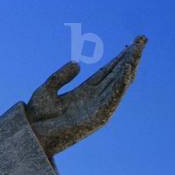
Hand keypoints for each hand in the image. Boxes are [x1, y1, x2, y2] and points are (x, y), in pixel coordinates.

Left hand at [26, 35, 146, 155]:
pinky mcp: (98, 117)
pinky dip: (121, 84)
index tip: (132, 43)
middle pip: (117, 74)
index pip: (107, 71)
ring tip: (138, 50)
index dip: (119, 57)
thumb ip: (61, 76)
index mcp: (84, 91)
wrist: (32, 135)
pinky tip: (128, 70)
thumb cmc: (36, 116)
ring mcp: (97, 107)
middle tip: (142, 39)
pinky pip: (113, 99)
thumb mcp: (47, 89)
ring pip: (119, 84)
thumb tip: (78, 63)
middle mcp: (94, 98)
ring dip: (129, 66)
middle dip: (130, 57)